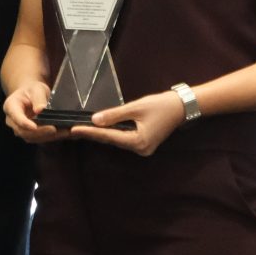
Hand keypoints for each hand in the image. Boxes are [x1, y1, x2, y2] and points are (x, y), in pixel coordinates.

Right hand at [2, 81, 61, 143]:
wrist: (31, 96)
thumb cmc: (32, 90)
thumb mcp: (36, 89)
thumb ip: (38, 98)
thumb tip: (41, 109)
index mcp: (11, 107)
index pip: (16, 117)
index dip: (24, 123)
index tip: (34, 126)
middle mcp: (13, 122)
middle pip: (24, 131)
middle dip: (40, 132)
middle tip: (54, 129)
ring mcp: (21, 130)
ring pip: (33, 138)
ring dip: (49, 137)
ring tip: (64, 132)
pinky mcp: (31, 136)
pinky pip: (41, 139)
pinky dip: (53, 137)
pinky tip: (65, 133)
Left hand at [67, 90, 186, 155]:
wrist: (181, 107)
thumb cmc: (160, 105)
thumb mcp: (136, 107)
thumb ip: (114, 115)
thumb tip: (95, 120)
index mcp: (138, 142)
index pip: (108, 136)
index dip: (90, 132)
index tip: (74, 129)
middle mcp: (140, 149)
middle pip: (112, 140)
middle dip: (93, 134)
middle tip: (73, 129)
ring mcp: (143, 148)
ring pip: (117, 140)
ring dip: (102, 134)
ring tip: (83, 128)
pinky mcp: (144, 144)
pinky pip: (124, 139)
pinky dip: (113, 133)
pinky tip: (101, 128)